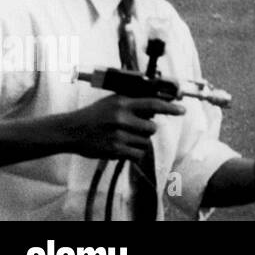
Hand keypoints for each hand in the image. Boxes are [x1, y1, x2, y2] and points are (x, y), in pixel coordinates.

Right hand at [64, 94, 185, 161]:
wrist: (71, 131)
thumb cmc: (94, 114)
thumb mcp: (113, 101)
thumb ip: (133, 101)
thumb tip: (159, 102)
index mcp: (122, 103)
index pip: (153, 104)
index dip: (170, 108)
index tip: (183, 110)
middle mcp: (121, 118)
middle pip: (152, 128)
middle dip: (147, 130)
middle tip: (135, 128)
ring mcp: (117, 135)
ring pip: (145, 142)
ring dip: (139, 142)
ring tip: (124, 137)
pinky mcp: (113, 150)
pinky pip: (137, 154)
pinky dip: (133, 153)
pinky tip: (122, 147)